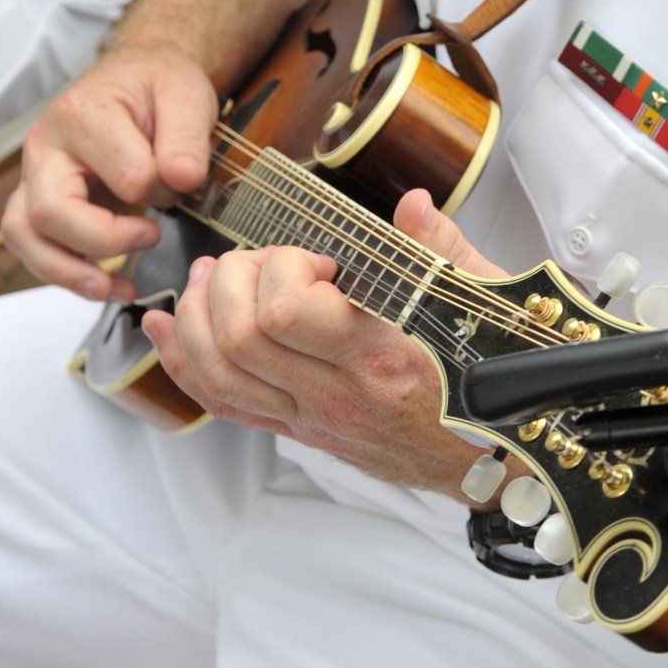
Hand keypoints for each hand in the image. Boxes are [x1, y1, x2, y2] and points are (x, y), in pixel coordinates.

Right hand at [1, 44, 218, 301]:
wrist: (136, 78)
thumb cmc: (156, 86)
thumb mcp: (186, 95)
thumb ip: (187, 136)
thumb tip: (181, 179)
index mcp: (82, 113)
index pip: (123, 175)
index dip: (159, 190)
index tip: (180, 182)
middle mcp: (45, 145)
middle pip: (50, 211)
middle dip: (106, 240)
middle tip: (152, 236)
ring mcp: (34, 175)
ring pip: (25, 235)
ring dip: (70, 272)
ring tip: (116, 288)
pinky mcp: (37, 200)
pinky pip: (33, 246)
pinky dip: (65, 274)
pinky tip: (106, 286)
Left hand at [141, 189, 509, 498]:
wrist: (502, 464)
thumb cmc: (498, 384)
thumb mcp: (489, 309)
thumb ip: (444, 252)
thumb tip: (411, 203)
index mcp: (383, 360)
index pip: (285, 315)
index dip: (283, 270)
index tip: (317, 259)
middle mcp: (338, 398)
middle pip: (236, 338)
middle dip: (233, 280)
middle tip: (264, 261)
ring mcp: (312, 420)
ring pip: (217, 373)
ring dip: (196, 314)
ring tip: (212, 277)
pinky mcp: (299, 432)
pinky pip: (222, 403)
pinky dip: (181, 361)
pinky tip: (165, 324)